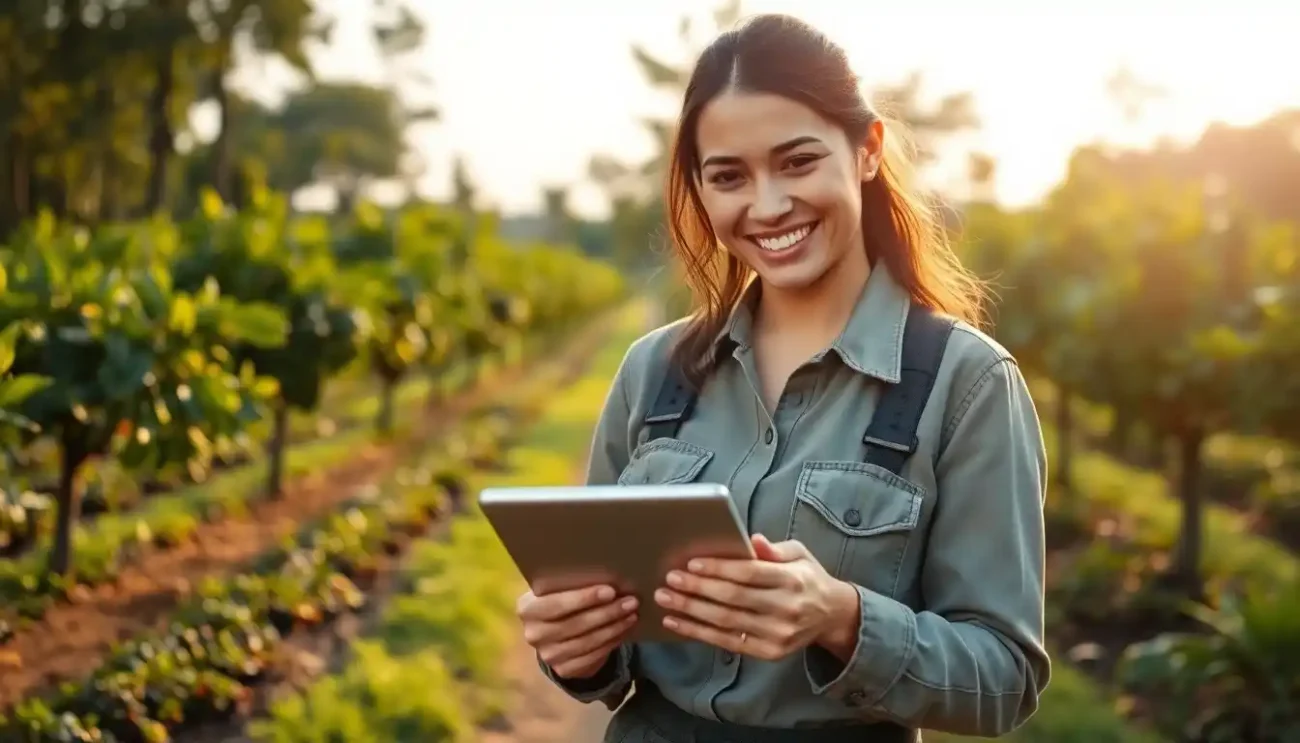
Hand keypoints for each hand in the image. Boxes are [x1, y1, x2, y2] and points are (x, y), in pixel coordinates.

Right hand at [517, 583, 638, 678]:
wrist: (554, 634)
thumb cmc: (560, 600)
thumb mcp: (557, 590)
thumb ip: (571, 584)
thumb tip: (606, 574)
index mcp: (527, 608)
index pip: (557, 604)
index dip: (584, 598)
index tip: (610, 591)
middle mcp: (534, 634)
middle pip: (576, 623)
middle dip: (607, 612)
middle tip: (631, 601)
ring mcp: (548, 655)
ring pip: (588, 641)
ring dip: (614, 627)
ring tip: (632, 614)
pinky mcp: (564, 670)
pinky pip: (593, 656)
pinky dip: (611, 642)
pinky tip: (624, 630)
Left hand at [655, 534, 860, 660]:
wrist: (831, 615)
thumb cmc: (807, 578)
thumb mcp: (799, 554)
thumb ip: (774, 549)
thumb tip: (751, 540)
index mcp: (792, 580)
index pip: (750, 574)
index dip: (719, 569)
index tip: (692, 563)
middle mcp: (786, 609)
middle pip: (733, 598)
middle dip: (698, 588)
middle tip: (670, 579)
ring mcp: (777, 634)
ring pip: (726, 622)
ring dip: (691, 610)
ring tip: (666, 599)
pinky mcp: (768, 652)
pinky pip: (727, 642)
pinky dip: (698, 632)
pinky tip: (677, 622)